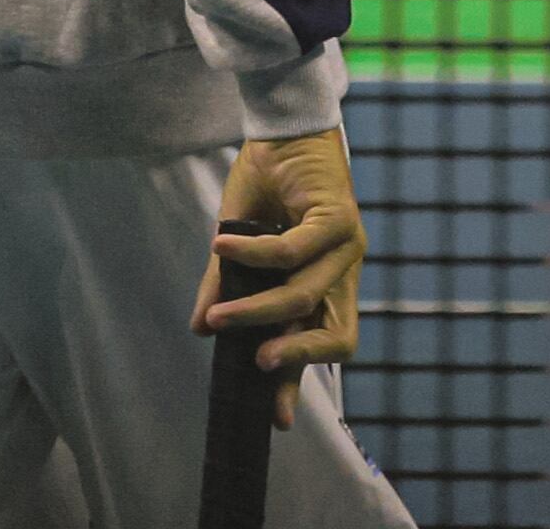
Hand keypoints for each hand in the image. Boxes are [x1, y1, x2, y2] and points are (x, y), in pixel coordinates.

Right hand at [193, 128, 366, 429]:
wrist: (282, 130)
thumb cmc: (266, 187)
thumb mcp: (239, 246)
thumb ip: (228, 287)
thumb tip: (202, 330)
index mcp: (325, 283)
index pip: (323, 343)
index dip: (300, 379)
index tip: (275, 420)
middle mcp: (344, 270)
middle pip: (340, 336)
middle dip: (298, 357)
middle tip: (255, 363)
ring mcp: (348, 244)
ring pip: (306, 296)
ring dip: (259, 311)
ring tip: (220, 316)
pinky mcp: (339, 215)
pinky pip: (293, 250)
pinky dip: (254, 255)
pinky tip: (223, 244)